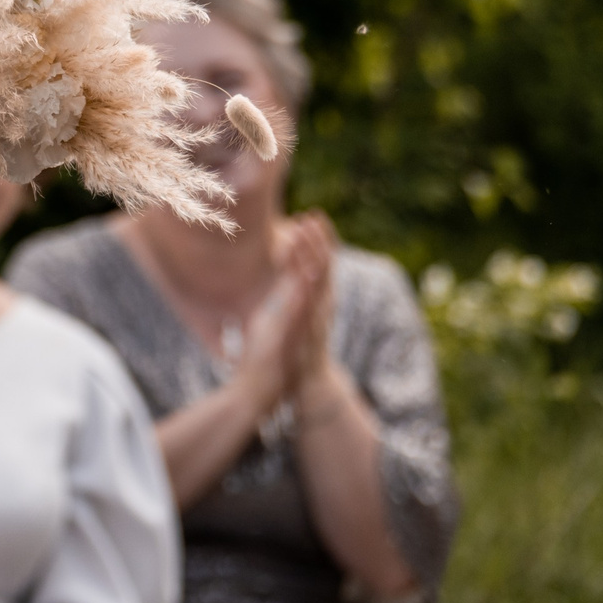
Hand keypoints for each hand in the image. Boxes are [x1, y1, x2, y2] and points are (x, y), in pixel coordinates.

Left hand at [273, 211, 337, 385]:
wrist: (292, 388)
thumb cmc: (283, 355)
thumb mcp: (280, 321)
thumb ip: (285, 300)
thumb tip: (281, 283)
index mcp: (307, 303)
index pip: (313, 266)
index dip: (313, 242)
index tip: (309, 218)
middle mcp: (315, 307)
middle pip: (321, 267)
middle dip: (319, 240)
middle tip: (315, 214)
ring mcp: (312, 318)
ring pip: (317, 280)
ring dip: (313, 254)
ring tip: (309, 230)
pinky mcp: (304, 331)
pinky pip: (308, 303)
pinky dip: (309, 284)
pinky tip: (307, 267)